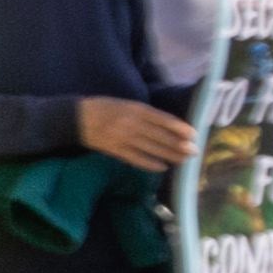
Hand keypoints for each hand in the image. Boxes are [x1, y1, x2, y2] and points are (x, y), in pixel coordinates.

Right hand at [75, 97, 193, 170]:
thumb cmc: (105, 108)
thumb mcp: (127, 104)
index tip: (193, 135)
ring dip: (170, 155)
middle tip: (194, 151)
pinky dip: (150, 164)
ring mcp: (123, 138)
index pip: (163, 120)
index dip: (180, 128)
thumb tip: (169, 126)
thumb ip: (146, 114)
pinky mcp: (115, 150)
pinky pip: (136, 159)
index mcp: (136, 109)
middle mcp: (131, 123)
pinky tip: (162, 167)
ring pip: (152, 149)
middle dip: (179, 145)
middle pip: (161, 136)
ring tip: (183, 160)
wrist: (77, 118)